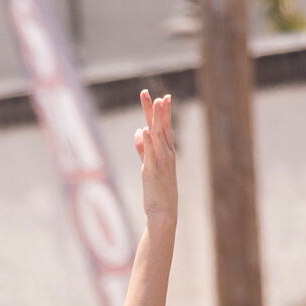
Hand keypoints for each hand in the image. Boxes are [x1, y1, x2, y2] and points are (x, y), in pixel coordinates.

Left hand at [135, 88, 175, 225]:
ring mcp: (160, 161)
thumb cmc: (157, 189)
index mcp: (166, 150)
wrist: (163, 211)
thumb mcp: (149, 164)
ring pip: (158, 136)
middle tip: (152, 94)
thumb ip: (143, 148)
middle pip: (161, 127)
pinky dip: (147, 141)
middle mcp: (166, 153)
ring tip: (155, 103)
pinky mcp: (151, 171)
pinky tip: (145, 129)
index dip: (160, 112)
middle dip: (158, 110)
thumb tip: (139, 130)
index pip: (163, 127)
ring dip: (156, 119)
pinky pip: (150, 154)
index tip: (158, 96)